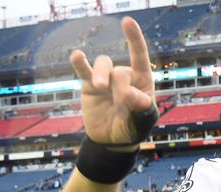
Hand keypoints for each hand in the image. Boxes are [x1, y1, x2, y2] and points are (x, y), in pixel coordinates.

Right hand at [70, 17, 153, 146]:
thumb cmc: (133, 128)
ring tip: (99, 87)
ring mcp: (106, 79)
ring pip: (103, 65)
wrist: (113, 140)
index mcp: (142, 81)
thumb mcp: (142, 121)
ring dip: (101, 75)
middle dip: (121, 88)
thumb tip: (137, 97)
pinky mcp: (89, 85)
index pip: (140, 57)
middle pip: (121, 71)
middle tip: (122, 104)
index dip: (134, 39)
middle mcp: (124, 76)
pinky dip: (79, 62)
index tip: (127, 22)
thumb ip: (141, 109)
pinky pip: (83, 70)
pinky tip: (77, 56)